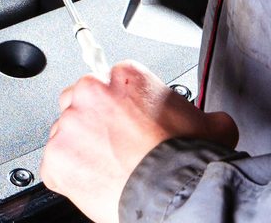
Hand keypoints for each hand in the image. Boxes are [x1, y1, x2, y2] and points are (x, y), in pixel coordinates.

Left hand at [39, 61, 236, 222]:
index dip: (120, 105)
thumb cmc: (186, 161)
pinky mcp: (56, 159)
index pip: (111, 80)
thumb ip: (204, 115)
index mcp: (126, 76)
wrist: (172, 194)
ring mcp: (70, 125)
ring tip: (108, 167)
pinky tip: (94, 182)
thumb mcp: (211, 126)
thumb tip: (216, 123)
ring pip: (65, 132)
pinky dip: (70, 175)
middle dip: (93, 119)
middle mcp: (92, 92)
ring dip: (81, 147)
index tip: (127, 120)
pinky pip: (54, 164)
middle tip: (114, 143)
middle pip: (80, 99)